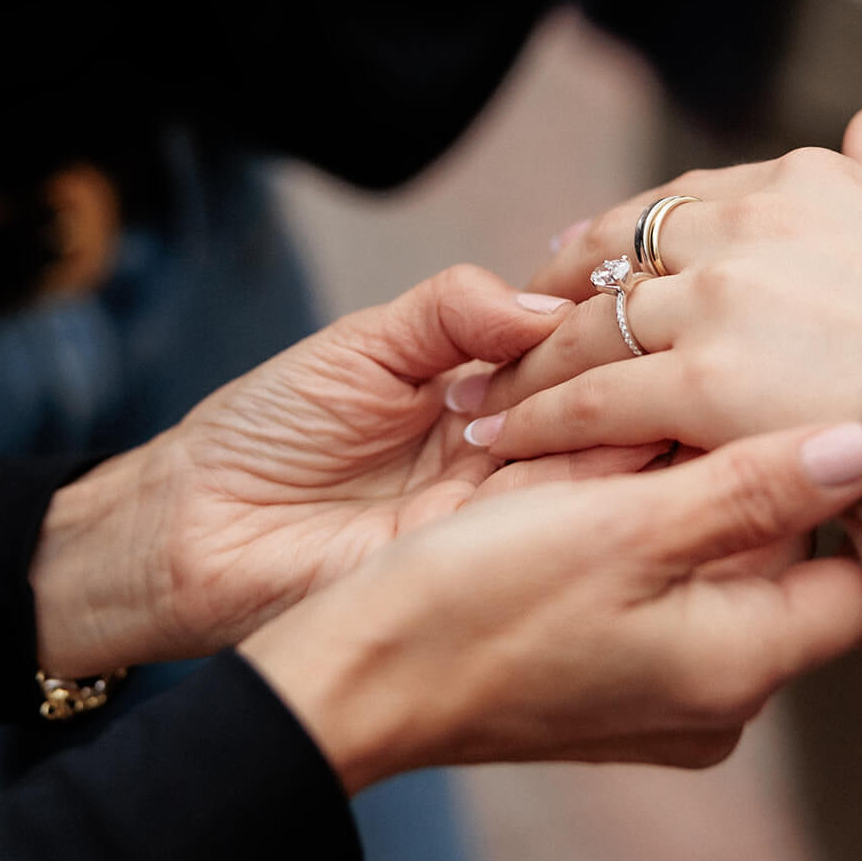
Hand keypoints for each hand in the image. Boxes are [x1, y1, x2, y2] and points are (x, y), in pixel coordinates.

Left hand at [29, 265, 623, 676]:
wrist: (192, 526)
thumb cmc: (266, 428)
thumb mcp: (366, 344)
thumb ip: (456, 311)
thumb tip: (551, 306)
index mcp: (483, 389)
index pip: (571, 355)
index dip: (610, 329)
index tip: (651, 299)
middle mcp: (504, 450)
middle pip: (596, 411)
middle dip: (631, 377)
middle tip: (669, 347)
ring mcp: (495, 510)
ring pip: (591, 466)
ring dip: (625, 426)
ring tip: (658, 387)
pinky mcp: (478, 561)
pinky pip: (548, 521)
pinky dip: (588, 483)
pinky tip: (625, 444)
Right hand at [239, 421, 861, 793]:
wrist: (355, 679)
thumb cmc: (475, 603)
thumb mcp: (624, 528)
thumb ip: (755, 487)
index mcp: (743, 666)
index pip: (857, 576)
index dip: (833, 491)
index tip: (790, 419)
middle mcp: (722, 695)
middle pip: (783, 562)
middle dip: (738, 478)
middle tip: (674, 420)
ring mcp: (669, 691)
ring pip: (718, 563)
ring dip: (683, 494)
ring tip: (622, 447)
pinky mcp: (620, 674)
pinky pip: (664, 585)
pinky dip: (643, 529)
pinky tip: (591, 486)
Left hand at [458, 97, 861, 458]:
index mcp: (803, 181)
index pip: (684, 201)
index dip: (631, 236)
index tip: (592, 258)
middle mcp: (748, 226)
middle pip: (620, 252)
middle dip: (560, 287)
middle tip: (511, 320)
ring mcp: (722, 300)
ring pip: (594, 323)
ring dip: (530, 359)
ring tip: (484, 390)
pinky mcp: (706, 382)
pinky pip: (594, 399)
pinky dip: (540, 414)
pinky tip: (504, 435)